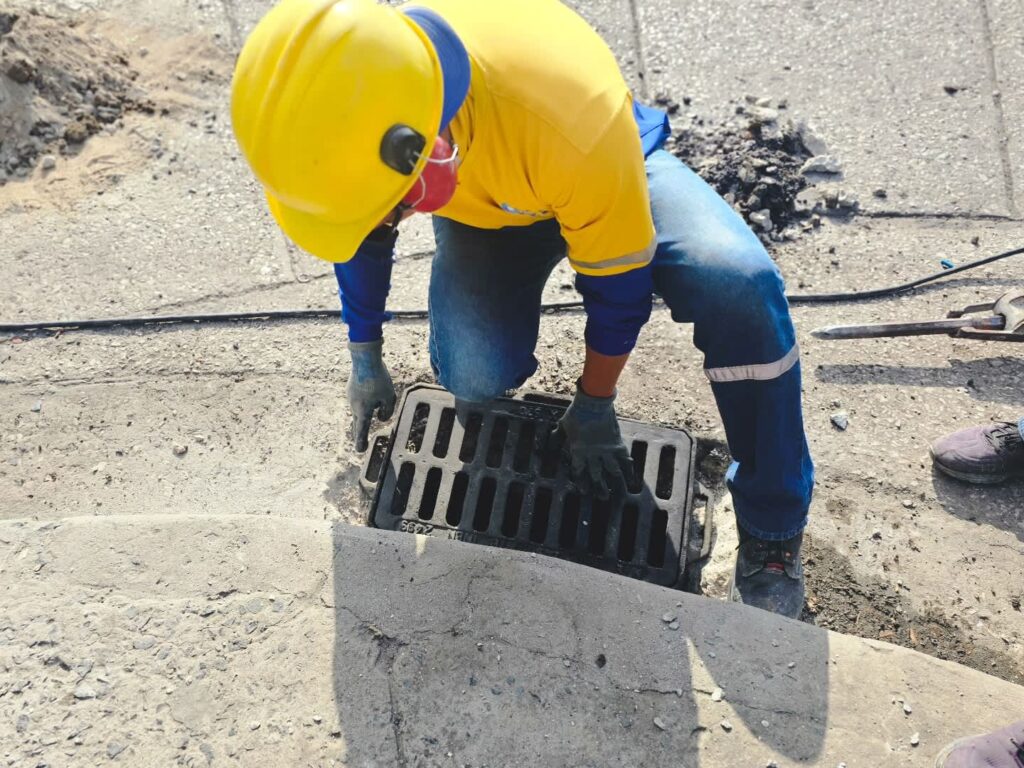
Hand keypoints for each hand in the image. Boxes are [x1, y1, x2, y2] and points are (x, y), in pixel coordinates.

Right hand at [347, 340, 396, 451]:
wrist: (364, 358)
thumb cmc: (378, 379)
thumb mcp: (389, 397)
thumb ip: (387, 411)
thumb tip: (381, 417)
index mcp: (362, 411)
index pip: (362, 430)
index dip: (361, 441)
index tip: (360, 450)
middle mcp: (354, 405)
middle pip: (358, 422)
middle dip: (360, 432)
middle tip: (359, 442)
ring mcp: (351, 395)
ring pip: (360, 408)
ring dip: (367, 410)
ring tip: (376, 398)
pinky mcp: (351, 387)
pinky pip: (359, 398)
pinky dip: (365, 399)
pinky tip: (372, 387)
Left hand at [555, 381, 632, 498]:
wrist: (593, 402)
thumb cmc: (576, 413)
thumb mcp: (562, 425)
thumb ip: (556, 437)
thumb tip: (548, 444)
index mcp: (578, 451)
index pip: (579, 471)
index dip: (582, 482)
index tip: (585, 491)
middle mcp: (593, 454)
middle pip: (597, 475)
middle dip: (600, 488)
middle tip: (603, 498)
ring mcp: (607, 450)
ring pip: (613, 472)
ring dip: (616, 485)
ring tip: (620, 496)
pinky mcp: (618, 443)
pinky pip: (625, 460)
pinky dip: (629, 470)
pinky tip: (632, 480)